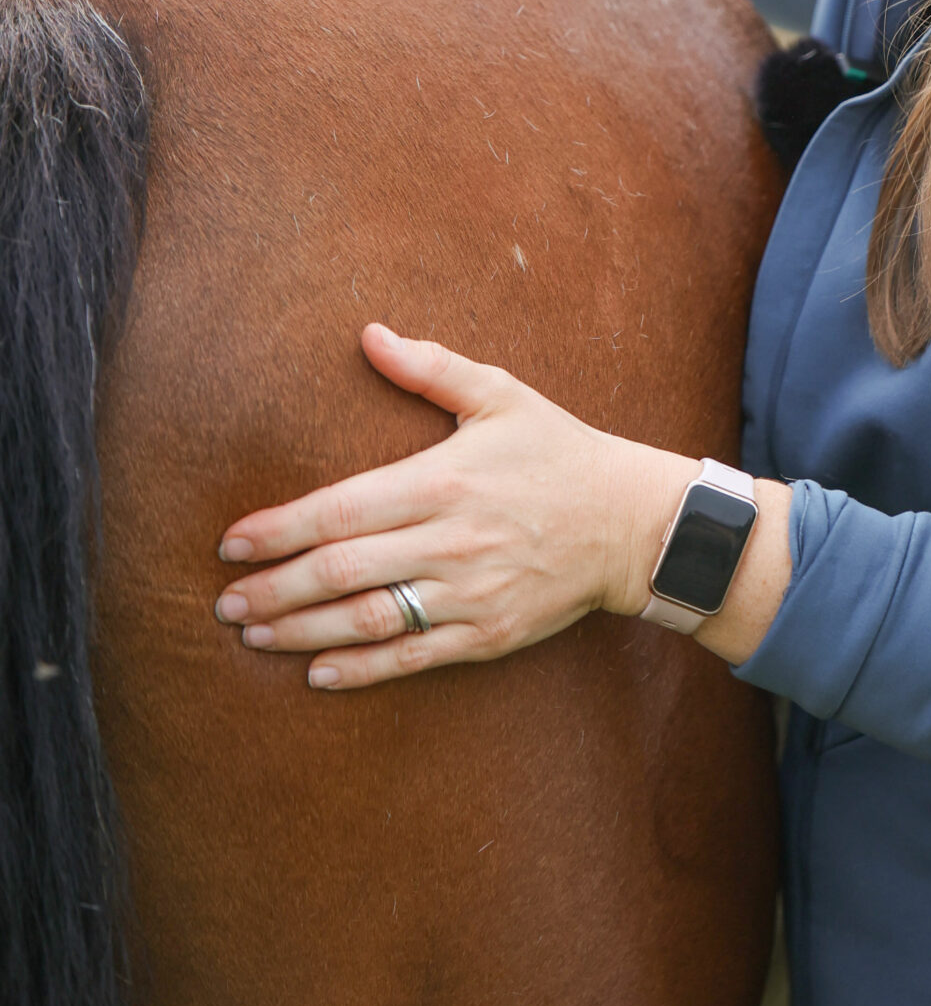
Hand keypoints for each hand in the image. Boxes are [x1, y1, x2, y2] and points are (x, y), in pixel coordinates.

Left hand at [212, 324, 695, 690]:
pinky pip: (411, 657)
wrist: (632, 522)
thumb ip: (429, 368)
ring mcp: (468, 594)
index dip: (278, 530)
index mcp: (443, 481)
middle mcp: (449, 541)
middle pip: (341, 571)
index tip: (231, 543)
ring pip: (368, 620)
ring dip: (301, 631)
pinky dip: (360, 669)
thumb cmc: (559, 452)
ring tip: (253, 635)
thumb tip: (368, 334)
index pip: (340, 510)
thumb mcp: (501, 395)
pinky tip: (316, 672)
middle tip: (224, 601)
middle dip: (273, 589)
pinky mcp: (487, 634)